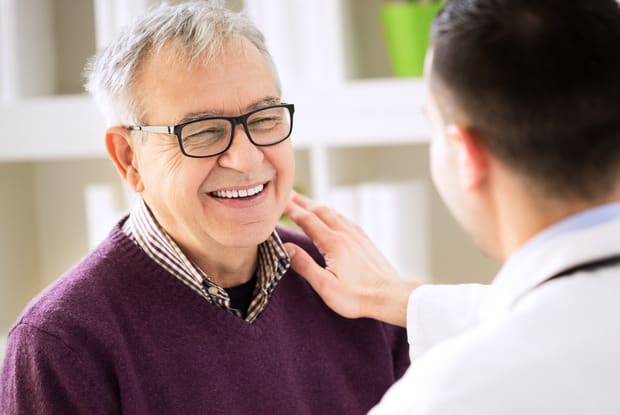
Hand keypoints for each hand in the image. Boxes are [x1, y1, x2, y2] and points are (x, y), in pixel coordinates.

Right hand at [284, 192, 421, 326]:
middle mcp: (345, 234)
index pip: (307, 220)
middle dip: (302, 202)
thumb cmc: (358, 297)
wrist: (391, 296)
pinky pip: (345, 220)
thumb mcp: (326, 286)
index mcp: (333, 243)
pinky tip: (333, 216)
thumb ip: (305, 265)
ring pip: (334, 213)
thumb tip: (286, 248)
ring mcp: (357, 236)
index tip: (279, 201)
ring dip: (317, 206)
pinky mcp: (365, 241)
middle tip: (288, 194)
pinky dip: (333, 213)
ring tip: (306, 202)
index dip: (292, 209)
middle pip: (320, 211)